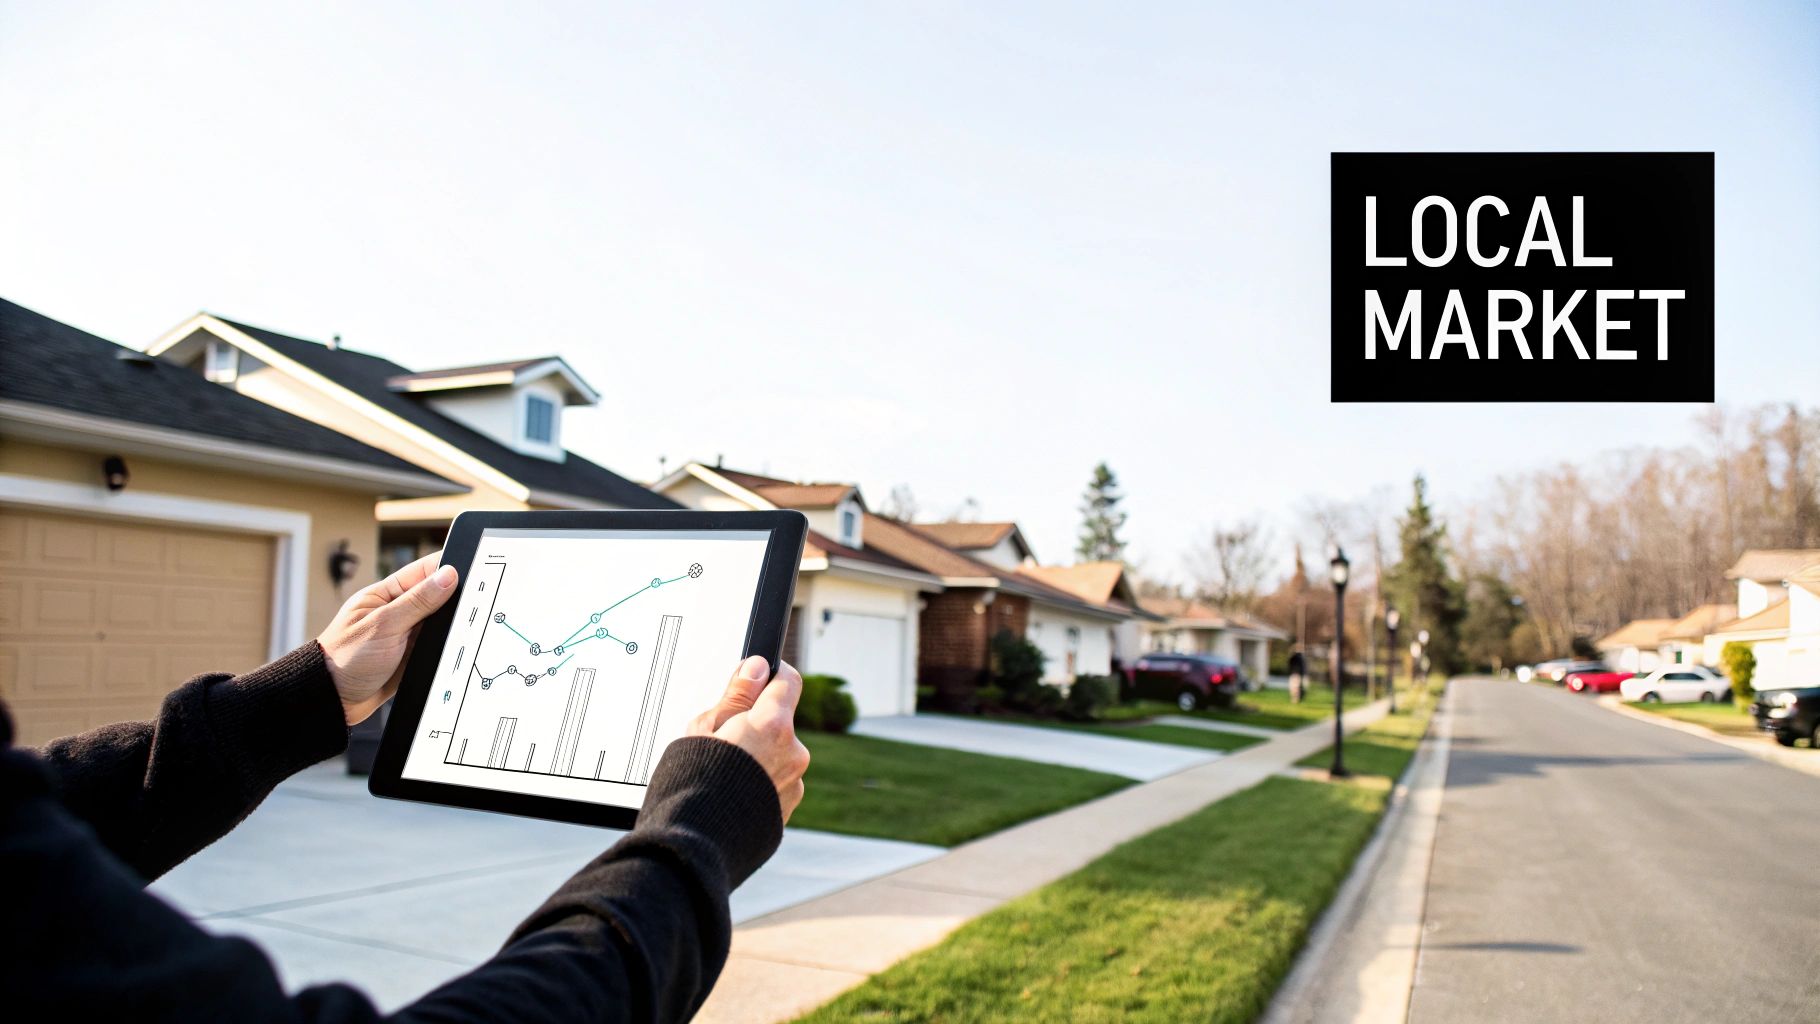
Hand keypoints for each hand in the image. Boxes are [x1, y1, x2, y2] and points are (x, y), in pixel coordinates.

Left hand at [318, 552, 459, 725]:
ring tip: (461, 629)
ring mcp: (407, 634)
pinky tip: (455, 648)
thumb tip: (448, 576)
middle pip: (438, 596)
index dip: (449, 568)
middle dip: (455, 600)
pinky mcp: (414, 655)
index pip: (425, 571)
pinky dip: (447, 647)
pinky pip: (438, 645)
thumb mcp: (384, 625)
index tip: (474, 572)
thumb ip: (418, 601)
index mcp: (386, 593)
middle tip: (474, 604)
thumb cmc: (344, 659)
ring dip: (451, 626)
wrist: (334, 700)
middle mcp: (399, 611)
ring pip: (442, 622)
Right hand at [688, 655, 810, 822]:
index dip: (770, 676)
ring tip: (722, 773)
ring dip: (758, 755)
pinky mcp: (788, 808)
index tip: (754, 677)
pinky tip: (732, 792)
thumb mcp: (703, 729)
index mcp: (773, 725)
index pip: (788, 681)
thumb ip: (736, 696)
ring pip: (777, 754)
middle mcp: (793, 753)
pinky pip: (776, 781)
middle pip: (779, 721)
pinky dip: (759, 781)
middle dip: (756, 723)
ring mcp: (794, 783)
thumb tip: (757, 668)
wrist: (694, 846)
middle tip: (722, 738)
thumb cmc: (691, 783)